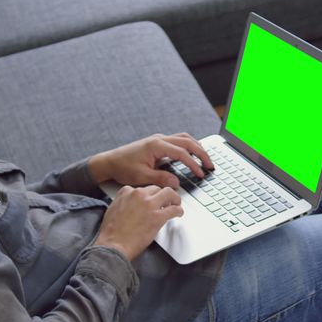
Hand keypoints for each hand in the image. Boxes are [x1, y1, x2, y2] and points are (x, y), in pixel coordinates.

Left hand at [88, 133, 213, 187]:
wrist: (110, 161)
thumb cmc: (123, 168)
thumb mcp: (142, 177)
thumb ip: (161, 178)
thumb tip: (176, 182)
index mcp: (156, 146)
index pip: (182, 153)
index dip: (194, 164)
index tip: (201, 173)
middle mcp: (159, 139)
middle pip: (187, 142)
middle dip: (201, 153)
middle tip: (210, 165)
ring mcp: (159, 139)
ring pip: (184, 138)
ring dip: (196, 147)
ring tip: (205, 159)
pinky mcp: (157, 143)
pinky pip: (178, 140)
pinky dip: (188, 146)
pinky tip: (192, 155)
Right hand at [94, 185, 182, 260]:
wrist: (113, 245)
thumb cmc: (111, 232)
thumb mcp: (113, 209)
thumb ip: (124, 202)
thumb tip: (132, 205)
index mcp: (126, 192)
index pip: (142, 188)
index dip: (148, 195)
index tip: (151, 200)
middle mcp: (138, 195)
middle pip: (156, 189)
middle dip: (161, 195)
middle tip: (165, 202)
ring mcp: (149, 205)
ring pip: (168, 193)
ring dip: (174, 198)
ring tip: (176, 204)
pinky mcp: (158, 217)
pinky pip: (174, 209)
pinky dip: (179, 211)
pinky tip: (178, 213)